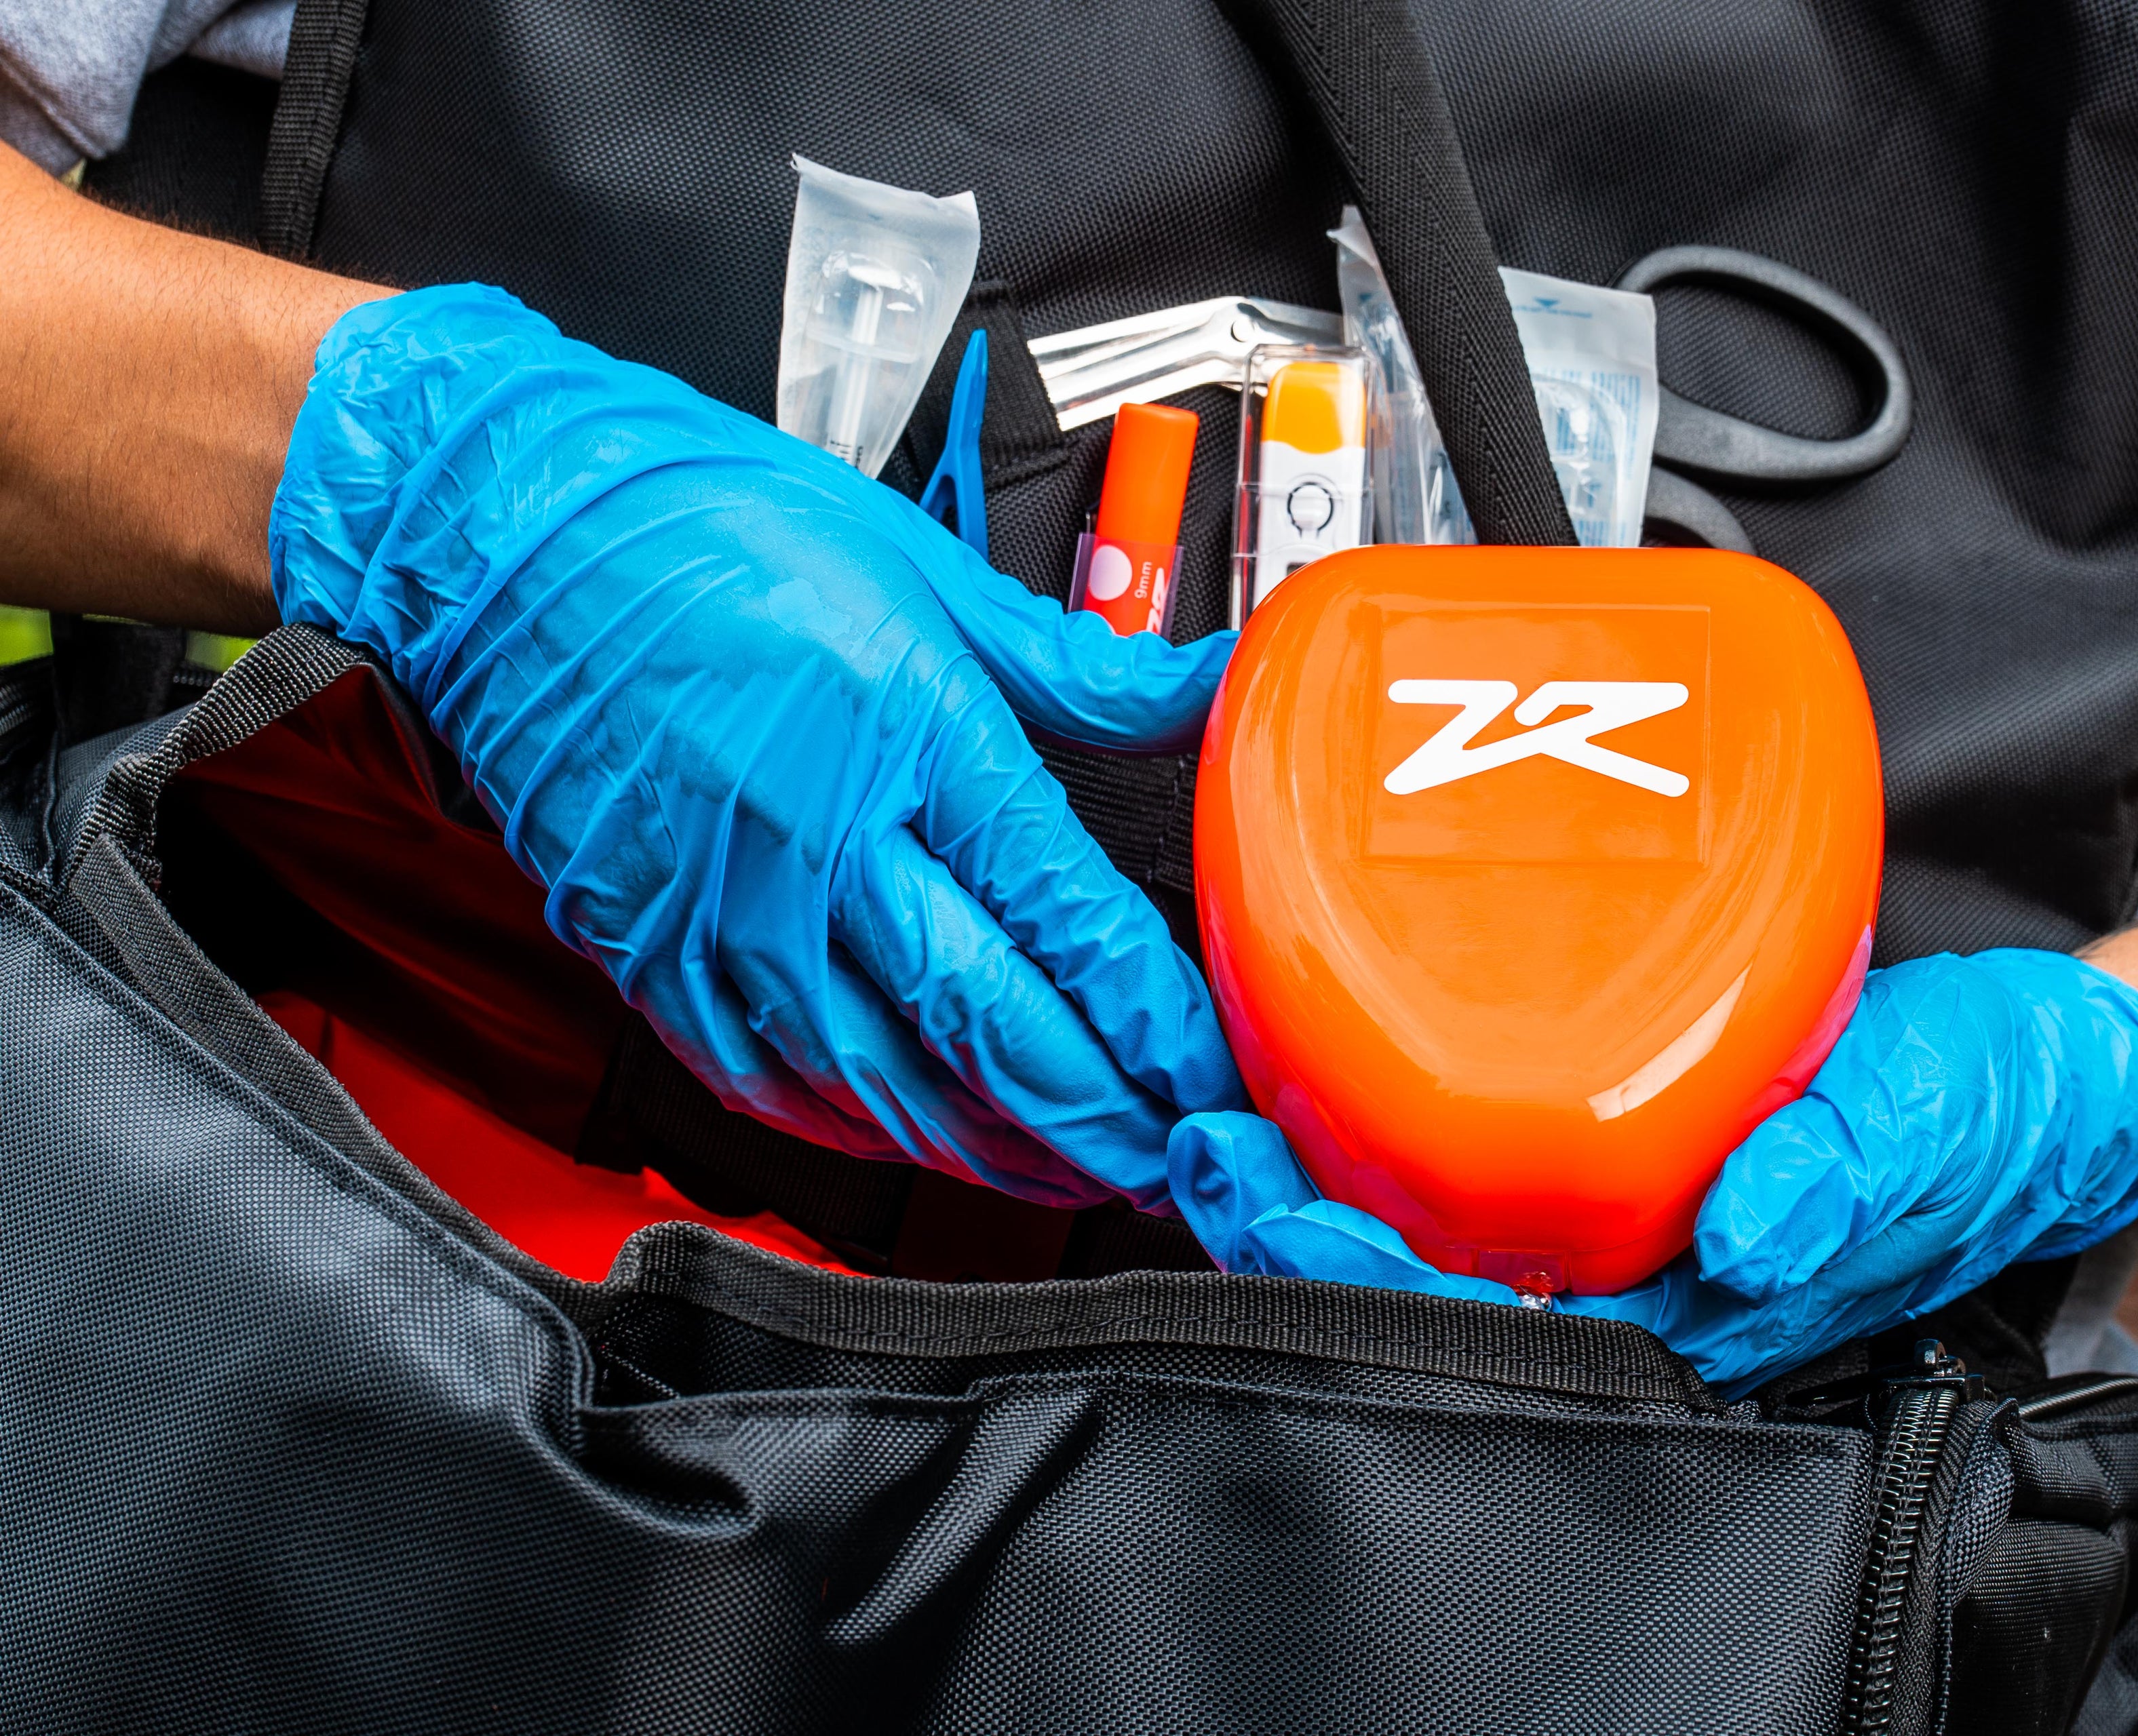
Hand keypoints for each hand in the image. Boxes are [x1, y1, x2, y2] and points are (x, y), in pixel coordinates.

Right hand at [272, 285, 1242, 1208]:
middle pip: (991, 1029)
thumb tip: (1213, 685)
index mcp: (908, 731)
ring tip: (1078, 1174)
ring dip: (998, 1151)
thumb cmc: (706, 527)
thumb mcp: (924, 565)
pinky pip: (777, 1086)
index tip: (1217, 1075)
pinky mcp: (651, 957)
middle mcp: (820, 841)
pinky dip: (869, 1133)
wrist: (500, 533)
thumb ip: (1083, 658)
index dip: (1156, 1022)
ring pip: (889, 1086)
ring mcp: (727, 913)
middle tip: (1176, 1163)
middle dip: (1101, 1120)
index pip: (1066, 917)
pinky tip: (930, 1140)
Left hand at [1171, 949, 2137, 1388]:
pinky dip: (1401, 1094)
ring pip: (1451, 1205)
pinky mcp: (1643, 1128)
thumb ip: (1860, 1168)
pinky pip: (1495, 1132)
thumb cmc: (2022, 1102)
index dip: (1371, 1273)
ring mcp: (1643, 1202)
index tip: (1269, 1195)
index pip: (1503, 1318)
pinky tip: (1332, 1038)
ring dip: (1333, 1156)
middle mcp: (1656, 1265)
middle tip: (1205, 1130)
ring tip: (1224, 1092)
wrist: (2072, 1058)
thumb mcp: (1960, 1116)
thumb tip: (1747, 1229)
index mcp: (1714, 1295)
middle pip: (1442, 1269)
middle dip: (1308, 1218)